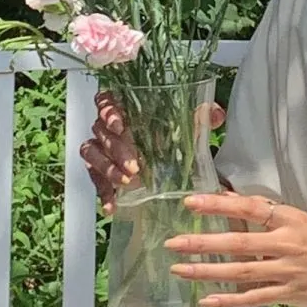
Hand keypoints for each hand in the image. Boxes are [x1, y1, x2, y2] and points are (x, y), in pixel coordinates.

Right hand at [80, 92, 225, 214]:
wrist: (168, 163)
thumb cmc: (170, 137)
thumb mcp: (187, 126)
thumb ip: (201, 117)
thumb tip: (215, 114)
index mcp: (125, 109)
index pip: (105, 100)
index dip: (108, 110)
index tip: (120, 125)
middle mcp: (108, 127)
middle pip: (100, 131)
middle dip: (116, 148)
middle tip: (134, 167)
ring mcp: (101, 149)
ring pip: (92, 153)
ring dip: (107, 169)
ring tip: (126, 182)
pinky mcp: (100, 171)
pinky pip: (94, 180)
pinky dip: (102, 192)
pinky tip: (111, 206)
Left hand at [165, 191, 306, 306]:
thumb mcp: (304, 222)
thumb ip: (271, 216)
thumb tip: (233, 201)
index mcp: (291, 219)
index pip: (249, 208)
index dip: (219, 205)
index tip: (190, 202)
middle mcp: (288, 243)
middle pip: (238, 242)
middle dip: (202, 243)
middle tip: (172, 242)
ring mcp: (288, 271)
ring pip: (241, 271)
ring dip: (207, 271)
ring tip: (179, 269)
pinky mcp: (290, 294)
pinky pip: (254, 298)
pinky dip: (230, 299)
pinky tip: (207, 299)